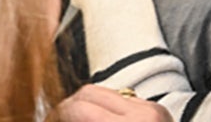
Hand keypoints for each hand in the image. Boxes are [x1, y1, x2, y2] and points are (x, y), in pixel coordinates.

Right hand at [57, 84, 171, 120]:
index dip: (59, 112)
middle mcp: (145, 113)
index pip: (80, 107)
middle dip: (70, 105)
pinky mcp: (159, 109)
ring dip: (89, 105)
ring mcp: (154, 109)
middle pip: (91, 92)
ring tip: (77, 118)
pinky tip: (101, 119)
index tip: (51, 118)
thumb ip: (84, 121)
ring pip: (107, 92)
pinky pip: (124, 100)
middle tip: (59, 117)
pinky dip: (108, 109)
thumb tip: (60, 115)